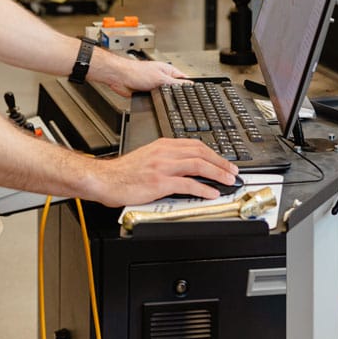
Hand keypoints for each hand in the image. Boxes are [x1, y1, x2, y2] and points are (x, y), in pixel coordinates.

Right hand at [90, 138, 238, 205]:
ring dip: (217, 173)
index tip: (223, 161)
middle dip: (220, 162)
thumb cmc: (124, 172)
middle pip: (201, 153)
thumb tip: (186, 166)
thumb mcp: (148, 157)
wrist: (105, 179)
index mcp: (163, 145)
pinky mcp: (159, 182)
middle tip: (232, 171)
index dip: (213, 153)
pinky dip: (203, 188)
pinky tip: (211, 193)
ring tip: (227, 181)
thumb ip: (166, 159)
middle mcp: (164, 152)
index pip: (195, 145)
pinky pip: (187, 184)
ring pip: (198, 165)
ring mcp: (162, 167)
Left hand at [92, 56, 188, 96]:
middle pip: (175, 90)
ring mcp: (155, 86)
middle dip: (176, 96)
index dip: (189, 88)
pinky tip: (156, 103)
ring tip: (163, 100)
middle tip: (178, 101)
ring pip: (165, 97)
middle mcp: (163, 78)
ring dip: (164, 100)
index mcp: (169, 71)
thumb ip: (175, 83)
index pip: (184, 80)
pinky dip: (156, 103)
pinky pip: (156, 100)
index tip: (193, 95)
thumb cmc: (136, 72)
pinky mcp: (148, 94)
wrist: (120, 78)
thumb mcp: (161, 78)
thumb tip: (189, 85)